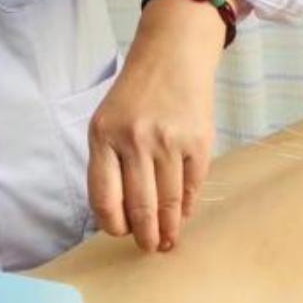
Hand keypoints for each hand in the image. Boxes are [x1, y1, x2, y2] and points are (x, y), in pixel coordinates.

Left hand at [87, 0, 223, 251]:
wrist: (172, 55)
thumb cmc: (135, 94)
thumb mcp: (106, 121)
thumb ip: (108, 164)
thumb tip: (121, 217)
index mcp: (104, 136)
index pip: (104, 198)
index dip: (113, 225)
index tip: (121, 233)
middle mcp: (134, 140)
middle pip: (139, 207)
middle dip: (145, 236)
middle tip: (149, 247)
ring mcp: (168, 141)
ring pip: (168, 202)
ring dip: (169, 228)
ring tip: (168, 240)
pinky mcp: (198, 141)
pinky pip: (192, 186)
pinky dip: (187, 205)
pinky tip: (183, 213)